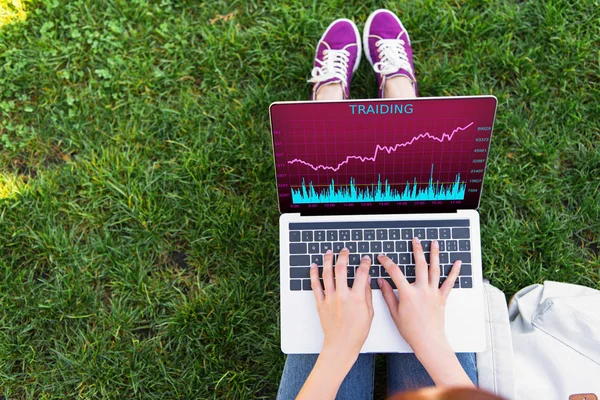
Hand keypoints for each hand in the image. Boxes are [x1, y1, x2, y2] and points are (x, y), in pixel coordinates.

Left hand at [296, 250, 374, 399]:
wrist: (341, 345)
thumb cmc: (357, 332)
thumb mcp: (369, 313)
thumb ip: (367, 294)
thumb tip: (367, 279)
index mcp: (356, 298)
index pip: (361, 274)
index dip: (364, 263)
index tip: (365, 259)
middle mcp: (342, 296)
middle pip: (342, 269)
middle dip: (343, 256)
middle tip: (345, 250)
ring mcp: (330, 299)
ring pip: (327, 274)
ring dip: (328, 260)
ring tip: (329, 252)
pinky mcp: (320, 303)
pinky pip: (315, 285)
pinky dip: (314, 274)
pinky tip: (314, 266)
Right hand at [377, 238, 472, 386]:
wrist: (429, 342)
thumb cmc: (411, 331)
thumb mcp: (394, 313)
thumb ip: (387, 295)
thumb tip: (381, 281)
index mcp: (407, 294)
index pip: (395, 272)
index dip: (387, 262)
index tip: (383, 257)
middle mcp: (422, 290)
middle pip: (419, 265)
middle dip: (417, 250)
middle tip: (415, 240)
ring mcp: (433, 293)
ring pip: (435, 269)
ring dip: (435, 255)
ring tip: (434, 243)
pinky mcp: (442, 298)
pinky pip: (449, 282)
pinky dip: (454, 272)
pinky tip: (457, 263)